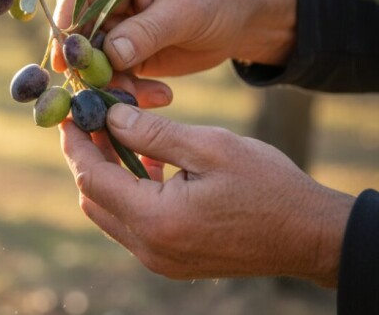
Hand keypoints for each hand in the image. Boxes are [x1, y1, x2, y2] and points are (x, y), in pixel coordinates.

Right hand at [52, 0, 296, 76]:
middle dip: (88, 64)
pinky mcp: (122, 52)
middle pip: (78, 31)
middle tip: (101, 90)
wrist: (241, 19)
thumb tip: (109, 54)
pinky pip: (113, 76)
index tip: (63, 57)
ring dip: (112, 83)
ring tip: (148, 96)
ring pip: (92, 60)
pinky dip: (130, 90)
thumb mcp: (186, 12)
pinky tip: (161, 95)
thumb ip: (147, 31)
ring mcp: (113, 25)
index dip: (66, 24)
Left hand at [58, 104, 354, 286]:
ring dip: (108, 176)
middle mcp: (150, 248)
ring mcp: (160, 261)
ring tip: (121, 135)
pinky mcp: (173, 263)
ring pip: (110, 214)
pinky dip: (129, 195)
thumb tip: (110, 116)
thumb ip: (153, 133)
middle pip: (93, 199)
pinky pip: (133, 226)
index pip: (92, 179)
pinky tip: (149, 164)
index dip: (75, 144)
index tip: (68, 115)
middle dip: (87, 158)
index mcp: (156, 220)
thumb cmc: (268, 186)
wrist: (310, 236)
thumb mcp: (210, 147)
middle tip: (92, 121)